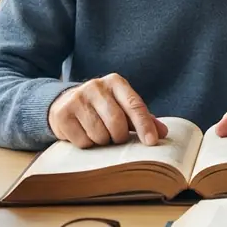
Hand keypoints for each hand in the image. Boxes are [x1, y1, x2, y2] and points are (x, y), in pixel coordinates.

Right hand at [47, 74, 167, 148]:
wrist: (64, 102)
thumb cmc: (102, 108)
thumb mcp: (122, 107)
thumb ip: (142, 118)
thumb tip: (163, 133)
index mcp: (115, 82)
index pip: (134, 105)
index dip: (144, 125)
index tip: (152, 142)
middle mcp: (95, 86)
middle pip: (116, 122)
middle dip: (119, 137)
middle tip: (116, 138)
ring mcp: (77, 99)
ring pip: (99, 134)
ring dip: (103, 141)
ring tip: (98, 133)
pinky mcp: (62, 114)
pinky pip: (83, 141)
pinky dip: (87, 144)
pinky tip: (83, 133)